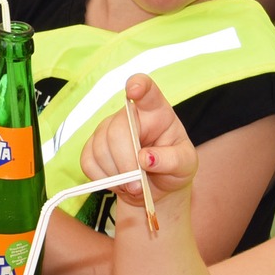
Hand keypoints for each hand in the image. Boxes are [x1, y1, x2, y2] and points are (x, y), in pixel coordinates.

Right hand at [80, 73, 196, 210]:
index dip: (138, 86)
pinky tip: (119, 183)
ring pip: (100, 149)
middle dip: (126, 162)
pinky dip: (103, 180)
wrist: (156, 189)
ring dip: (117, 176)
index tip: (135, 90)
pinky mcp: (92, 147)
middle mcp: (129, 116)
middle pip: (117, 130)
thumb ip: (172, 160)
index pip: (147, 91)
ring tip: (133, 186)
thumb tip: (146, 158)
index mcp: (156, 112)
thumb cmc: (174, 170)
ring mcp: (107, 129)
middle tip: (138, 185)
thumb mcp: (185, 166)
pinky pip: (88, 162)